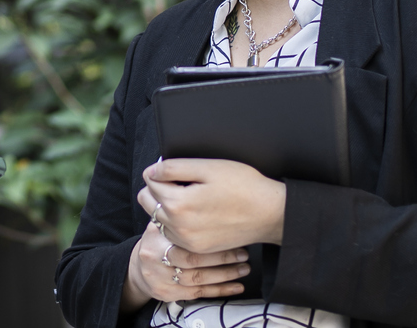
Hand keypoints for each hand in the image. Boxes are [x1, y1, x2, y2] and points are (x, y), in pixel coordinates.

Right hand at [120, 224, 249, 311]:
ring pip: (197, 278)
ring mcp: (160, 278)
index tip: (230, 233)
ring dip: (224, 274)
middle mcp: (155, 258)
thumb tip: (203, 198)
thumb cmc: (157, 243)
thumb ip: (176, 215)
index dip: (209, 236)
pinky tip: (236, 286)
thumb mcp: (160, 225)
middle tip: (242, 253)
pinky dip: (220, 290)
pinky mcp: (168, 294)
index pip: (183, 236)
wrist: (139, 269)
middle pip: (191, 259)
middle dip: (221, 257)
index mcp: (155, 236)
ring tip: (243, 268)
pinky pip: (198, 293)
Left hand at [139, 158, 285, 255]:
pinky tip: (195, 212)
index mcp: (178, 204)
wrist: (270, 214)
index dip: (160, 170)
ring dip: (165, 206)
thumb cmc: (243, 186)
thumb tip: (151, 171)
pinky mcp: (196, 248)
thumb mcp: (207, 167)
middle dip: (158, 188)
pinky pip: (172, 233)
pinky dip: (176, 221)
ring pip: (157, 218)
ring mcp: (187, 241)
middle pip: (147, 201)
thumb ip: (173, 168)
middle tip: (181, 181)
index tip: (177, 169)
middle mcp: (178, 227)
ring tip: (190, 196)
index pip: (149, 181)